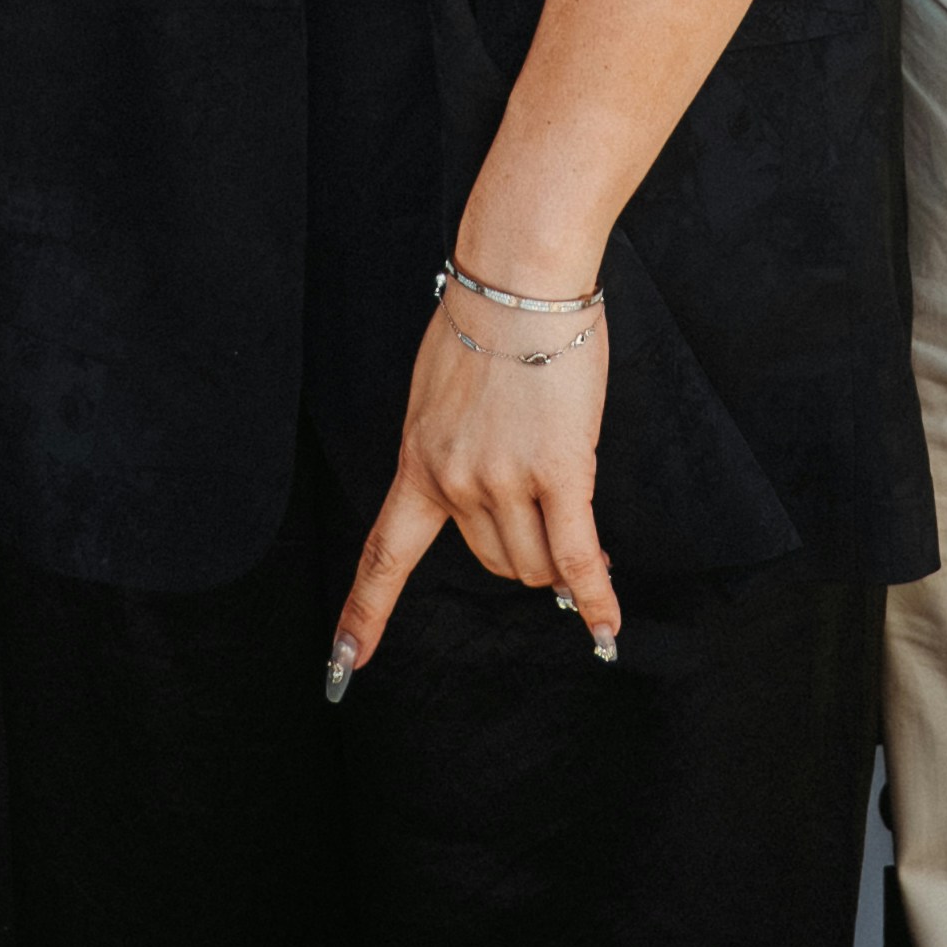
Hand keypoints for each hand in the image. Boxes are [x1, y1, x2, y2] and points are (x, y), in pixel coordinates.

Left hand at [331, 290, 618, 681]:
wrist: (520, 277)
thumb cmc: (485, 321)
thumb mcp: (438, 395)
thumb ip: (452, 452)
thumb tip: (489, 503)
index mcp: (416, 462)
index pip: (382, 557)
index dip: (363, 617)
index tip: (341, 668)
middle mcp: (453, 481)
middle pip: (493, 559)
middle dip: (521, 548)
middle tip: (544, 509)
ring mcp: (505, 478)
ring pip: (536, 562)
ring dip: (557, 556)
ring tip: (575, 507)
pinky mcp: (561, 470)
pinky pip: (577, 555)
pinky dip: (595, 597)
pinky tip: (606, 629)